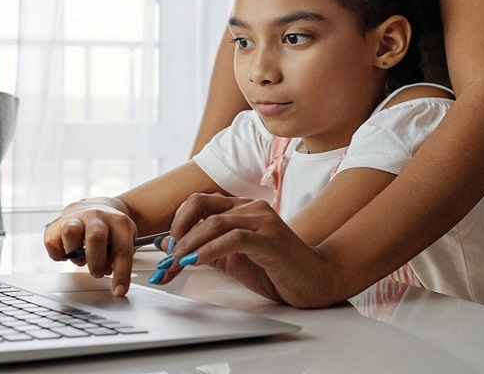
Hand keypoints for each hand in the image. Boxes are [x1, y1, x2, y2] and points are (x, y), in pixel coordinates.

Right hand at [42, 199, 137, 295]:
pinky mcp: (56, 224)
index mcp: (118, 222)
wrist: (97, 207)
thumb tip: (109, 275)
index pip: (122, 249)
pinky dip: (58, 254)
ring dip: (75, 255)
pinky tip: (67, 254)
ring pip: (71, 232)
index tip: (119, 291)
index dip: (121, 273)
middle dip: (96, 263)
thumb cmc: (111, 230)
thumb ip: (118, 258)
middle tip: (98, 272)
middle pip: (95, 237)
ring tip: (81, 259)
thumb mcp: (124, 240)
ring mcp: (76, 218)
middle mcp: (97, 216)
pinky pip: (51, 241)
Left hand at [151, 193, 338, 307]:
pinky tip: (197, 262)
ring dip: (189, 245)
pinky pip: (233, 238)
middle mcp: (252, 208)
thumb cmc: (277, 270)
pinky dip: (209, 250)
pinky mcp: (270, 239)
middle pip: (201, 206)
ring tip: (177, 265)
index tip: (167, 250)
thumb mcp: (232, 260)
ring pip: (214, 222)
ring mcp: (263, 221)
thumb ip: (204, 249)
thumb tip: (168, 245)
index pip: (199, 202)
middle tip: (168, 259)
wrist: (316, 281)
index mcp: (242, 209)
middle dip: (177, 232)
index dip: (177, 223)